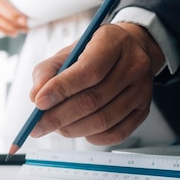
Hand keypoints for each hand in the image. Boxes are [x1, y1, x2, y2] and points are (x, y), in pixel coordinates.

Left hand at [28, 22, 165, 144]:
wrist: (130, 51)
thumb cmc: (95, 52)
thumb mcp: (69, 51)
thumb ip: (48, 71)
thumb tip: (36, 97)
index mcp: (113, 42)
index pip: (88, 71)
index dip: (61, 89)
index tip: (39, 103)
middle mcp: (133, 65)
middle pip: (94, 100)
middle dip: (60, 117)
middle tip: (38, 126)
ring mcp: (142, 90)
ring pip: (104, 120)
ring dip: (73, 129)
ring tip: (56, 127)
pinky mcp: (143, 110)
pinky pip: (117, 133)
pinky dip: (93, 137)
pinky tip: (79, 130)